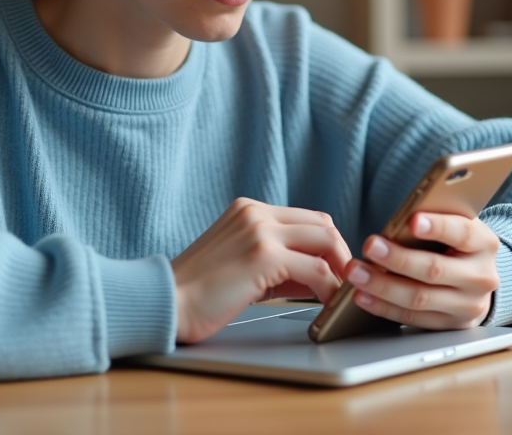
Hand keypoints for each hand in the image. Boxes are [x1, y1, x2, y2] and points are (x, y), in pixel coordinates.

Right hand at [171, 198, 350, 342]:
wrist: (166, 302)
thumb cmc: (198, 292)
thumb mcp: (241, 264)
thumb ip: (278, 263)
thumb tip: (317, 276)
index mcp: (248, 209)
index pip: (306, 218)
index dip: (327, 245)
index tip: (336, 270)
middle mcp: (255, 212)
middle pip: (322, 224)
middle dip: (341, 254)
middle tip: (346, 283)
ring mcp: (260, 231)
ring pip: (325, 241)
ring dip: (340, 270)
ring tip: (341, 294)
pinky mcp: (264, 256)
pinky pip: (316, 269)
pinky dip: (329, 287)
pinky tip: (327, 303)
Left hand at [346, 213, 499, 329]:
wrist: (478, 280)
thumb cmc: (458, 244)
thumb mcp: (458, 225)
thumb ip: (437, 220)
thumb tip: (401, 220)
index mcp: (484, 244)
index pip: (463, 233)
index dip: (438, 227)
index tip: (412, 221)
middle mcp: (480, 277)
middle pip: (435, 269)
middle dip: (398, 258)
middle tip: (370, 246)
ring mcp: (467, 306)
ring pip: (420, 298)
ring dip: (383, 286)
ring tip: (357, 273)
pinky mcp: (449, 326)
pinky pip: (412, 318)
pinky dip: (384, 307)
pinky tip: (363, 295)